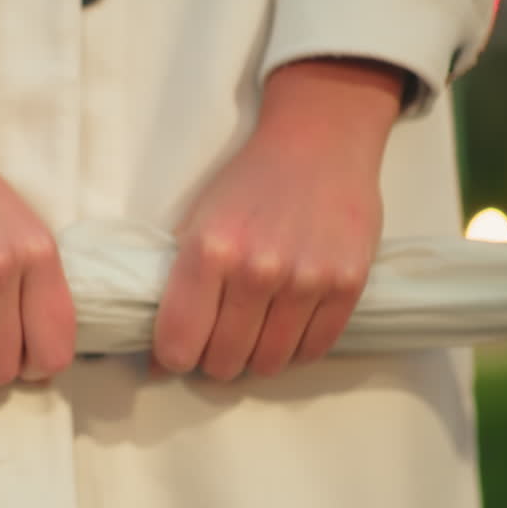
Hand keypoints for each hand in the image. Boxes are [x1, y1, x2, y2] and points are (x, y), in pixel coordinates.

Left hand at [152, 59, 405, 379]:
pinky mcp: (348, 284)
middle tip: (219, 342)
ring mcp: (306, 280)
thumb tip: (158, 359)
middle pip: (224, 362)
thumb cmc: (248, 185)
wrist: (318, 144)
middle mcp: (256, 270)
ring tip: (254, 332)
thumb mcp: (196, 222)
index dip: (173, 357)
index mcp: (208, 251)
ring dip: (256, 358)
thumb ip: (176, 286)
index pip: (178, 343)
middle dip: (215, 361)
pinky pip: (314, 349)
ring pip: (269, 363)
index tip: (178, 352)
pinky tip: (287, 326)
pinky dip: (296, 349)